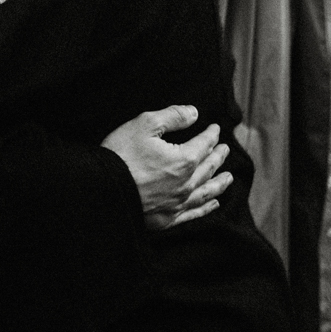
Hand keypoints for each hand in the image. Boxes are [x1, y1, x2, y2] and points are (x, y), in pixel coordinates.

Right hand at [101, 105, 232, 230]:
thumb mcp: (144, 124)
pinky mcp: (166, 219)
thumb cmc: (120, 155)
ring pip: (206, 193)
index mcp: (183, 160)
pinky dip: (206, 208)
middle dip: (218, 157)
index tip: (215, 129)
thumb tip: (193, 113)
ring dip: (219, 183)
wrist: (101, 190)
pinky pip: (193, 214)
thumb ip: (172, 116)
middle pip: (208, 168)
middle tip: (225, 150)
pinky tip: (213, 204)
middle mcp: (186, 184)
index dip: (211, 134)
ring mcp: (177, 204)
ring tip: (229, 178)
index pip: (204, 144)